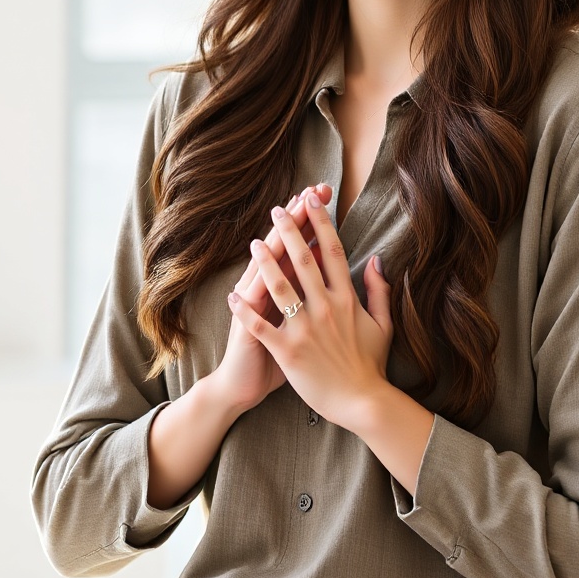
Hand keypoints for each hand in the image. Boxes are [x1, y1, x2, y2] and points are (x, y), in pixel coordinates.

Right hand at [146, 183, 333, 507]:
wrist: (240, 386)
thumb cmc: (273, 357)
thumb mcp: (297, 323)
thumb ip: (316, 293)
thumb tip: (338, 262)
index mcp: (286, 289)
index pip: (302, 246)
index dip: (312, 221)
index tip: (325, 194)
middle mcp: (267, 291)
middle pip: (284, 248)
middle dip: (297, 220)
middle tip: (309, 192)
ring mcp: (254, 308)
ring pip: (264, 270)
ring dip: (274, 244)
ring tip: (283, 219)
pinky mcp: (246, 330)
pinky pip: (249, 307)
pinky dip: (251, 291)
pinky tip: (255, 272)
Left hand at [234, 196, 394, 434]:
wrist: (362, 402)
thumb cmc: (371, 364)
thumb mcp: (383, 324)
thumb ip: (379, 290)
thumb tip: (376, 259)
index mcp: (347, 300)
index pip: (332, 252)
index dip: (321, 223)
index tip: (312, 201)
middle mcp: (325, 309)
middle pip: (303, 261)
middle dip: (289, 231)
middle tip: (277, 210)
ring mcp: (305, 330)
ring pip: (279, 288)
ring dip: (264, 262)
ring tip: (254, 243)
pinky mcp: (288, 352)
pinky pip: (261, 326)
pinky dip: (245, 311)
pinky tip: (232, 295)